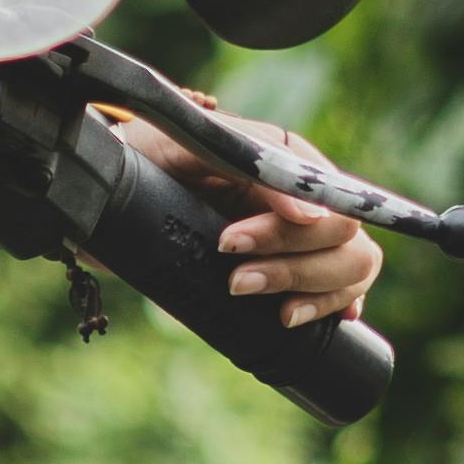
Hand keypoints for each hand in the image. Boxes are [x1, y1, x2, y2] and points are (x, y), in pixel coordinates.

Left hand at [105, 109, 385, 329]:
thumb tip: (306, 214)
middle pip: (346, 239)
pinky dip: (328, 308)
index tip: (230, 242)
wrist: (112, 193)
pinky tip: (296, 317)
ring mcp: (306, 238)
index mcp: (290, 162)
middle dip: (290, 263)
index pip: (329, 198)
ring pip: (351, 267)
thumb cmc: (151, 158)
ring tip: (245, 293)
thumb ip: (247, 163)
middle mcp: (307, 199)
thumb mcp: (189, 146)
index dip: (287, 229)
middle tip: (233, 277)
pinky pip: (340, 293)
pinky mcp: (292, 274)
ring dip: (307, 289)